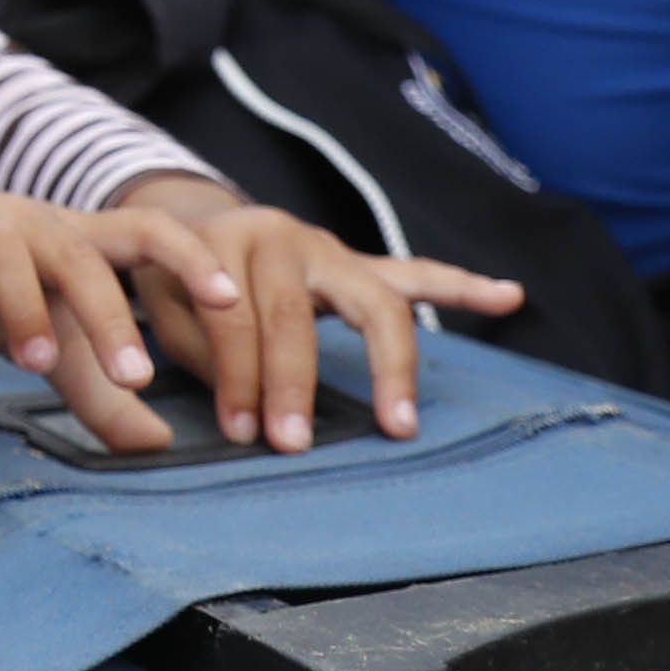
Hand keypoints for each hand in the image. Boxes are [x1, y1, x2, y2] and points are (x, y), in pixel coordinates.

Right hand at [0, 192, 213, 457]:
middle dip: (109, 315)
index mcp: (78, 242)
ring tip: (33, 360)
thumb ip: (106, 395)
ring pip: (0, 247)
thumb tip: (158, 445)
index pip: (146, 233)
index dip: (189, 261)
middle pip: (77, 255)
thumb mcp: (61, 350)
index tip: (229, 301)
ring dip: (22, 303)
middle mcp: (29, 225)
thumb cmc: (4, 304)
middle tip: (134, 376)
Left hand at [100, 174, 524, 449]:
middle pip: (294, 311)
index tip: (239, 432)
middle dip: (293, 382)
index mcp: (218, 241)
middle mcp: (279, 234)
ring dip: (390, 364)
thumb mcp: (160, 306)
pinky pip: (415, 274)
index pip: (232, 314)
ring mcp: (327, 248)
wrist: (186, 226)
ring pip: (373, 299)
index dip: (234, 374)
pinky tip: (509, 296)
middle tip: (293, 444)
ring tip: (402, 420)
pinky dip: (461, 286)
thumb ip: (192, 347)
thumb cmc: (175, 286)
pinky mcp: (358, 264)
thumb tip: (239, 417)